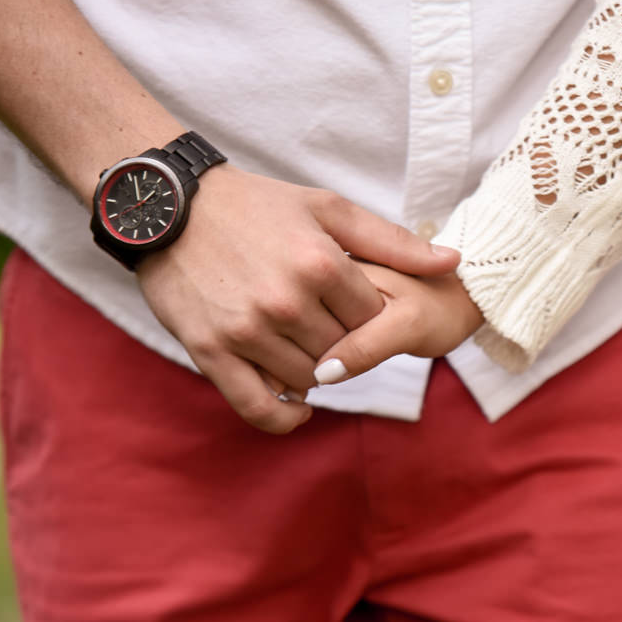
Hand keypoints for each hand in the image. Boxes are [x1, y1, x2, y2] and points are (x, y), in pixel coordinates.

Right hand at [136, 164, 460, 433]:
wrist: (168, 207)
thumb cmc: (256, 205)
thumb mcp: (329, 210)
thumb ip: (393, 242)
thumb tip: (453, 262)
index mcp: (321, 263)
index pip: (372, 318)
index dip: (370, 316)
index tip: (353, 307)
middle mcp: (286, 301)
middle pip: (343, 352)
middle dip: (344, 344)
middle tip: (329, 328)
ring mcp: (247, 329)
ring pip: (308, 379)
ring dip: (315, 372)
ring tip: (307, 348)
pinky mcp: (211, 351)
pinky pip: (258, 407)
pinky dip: (284, 417)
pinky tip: (299, 408)